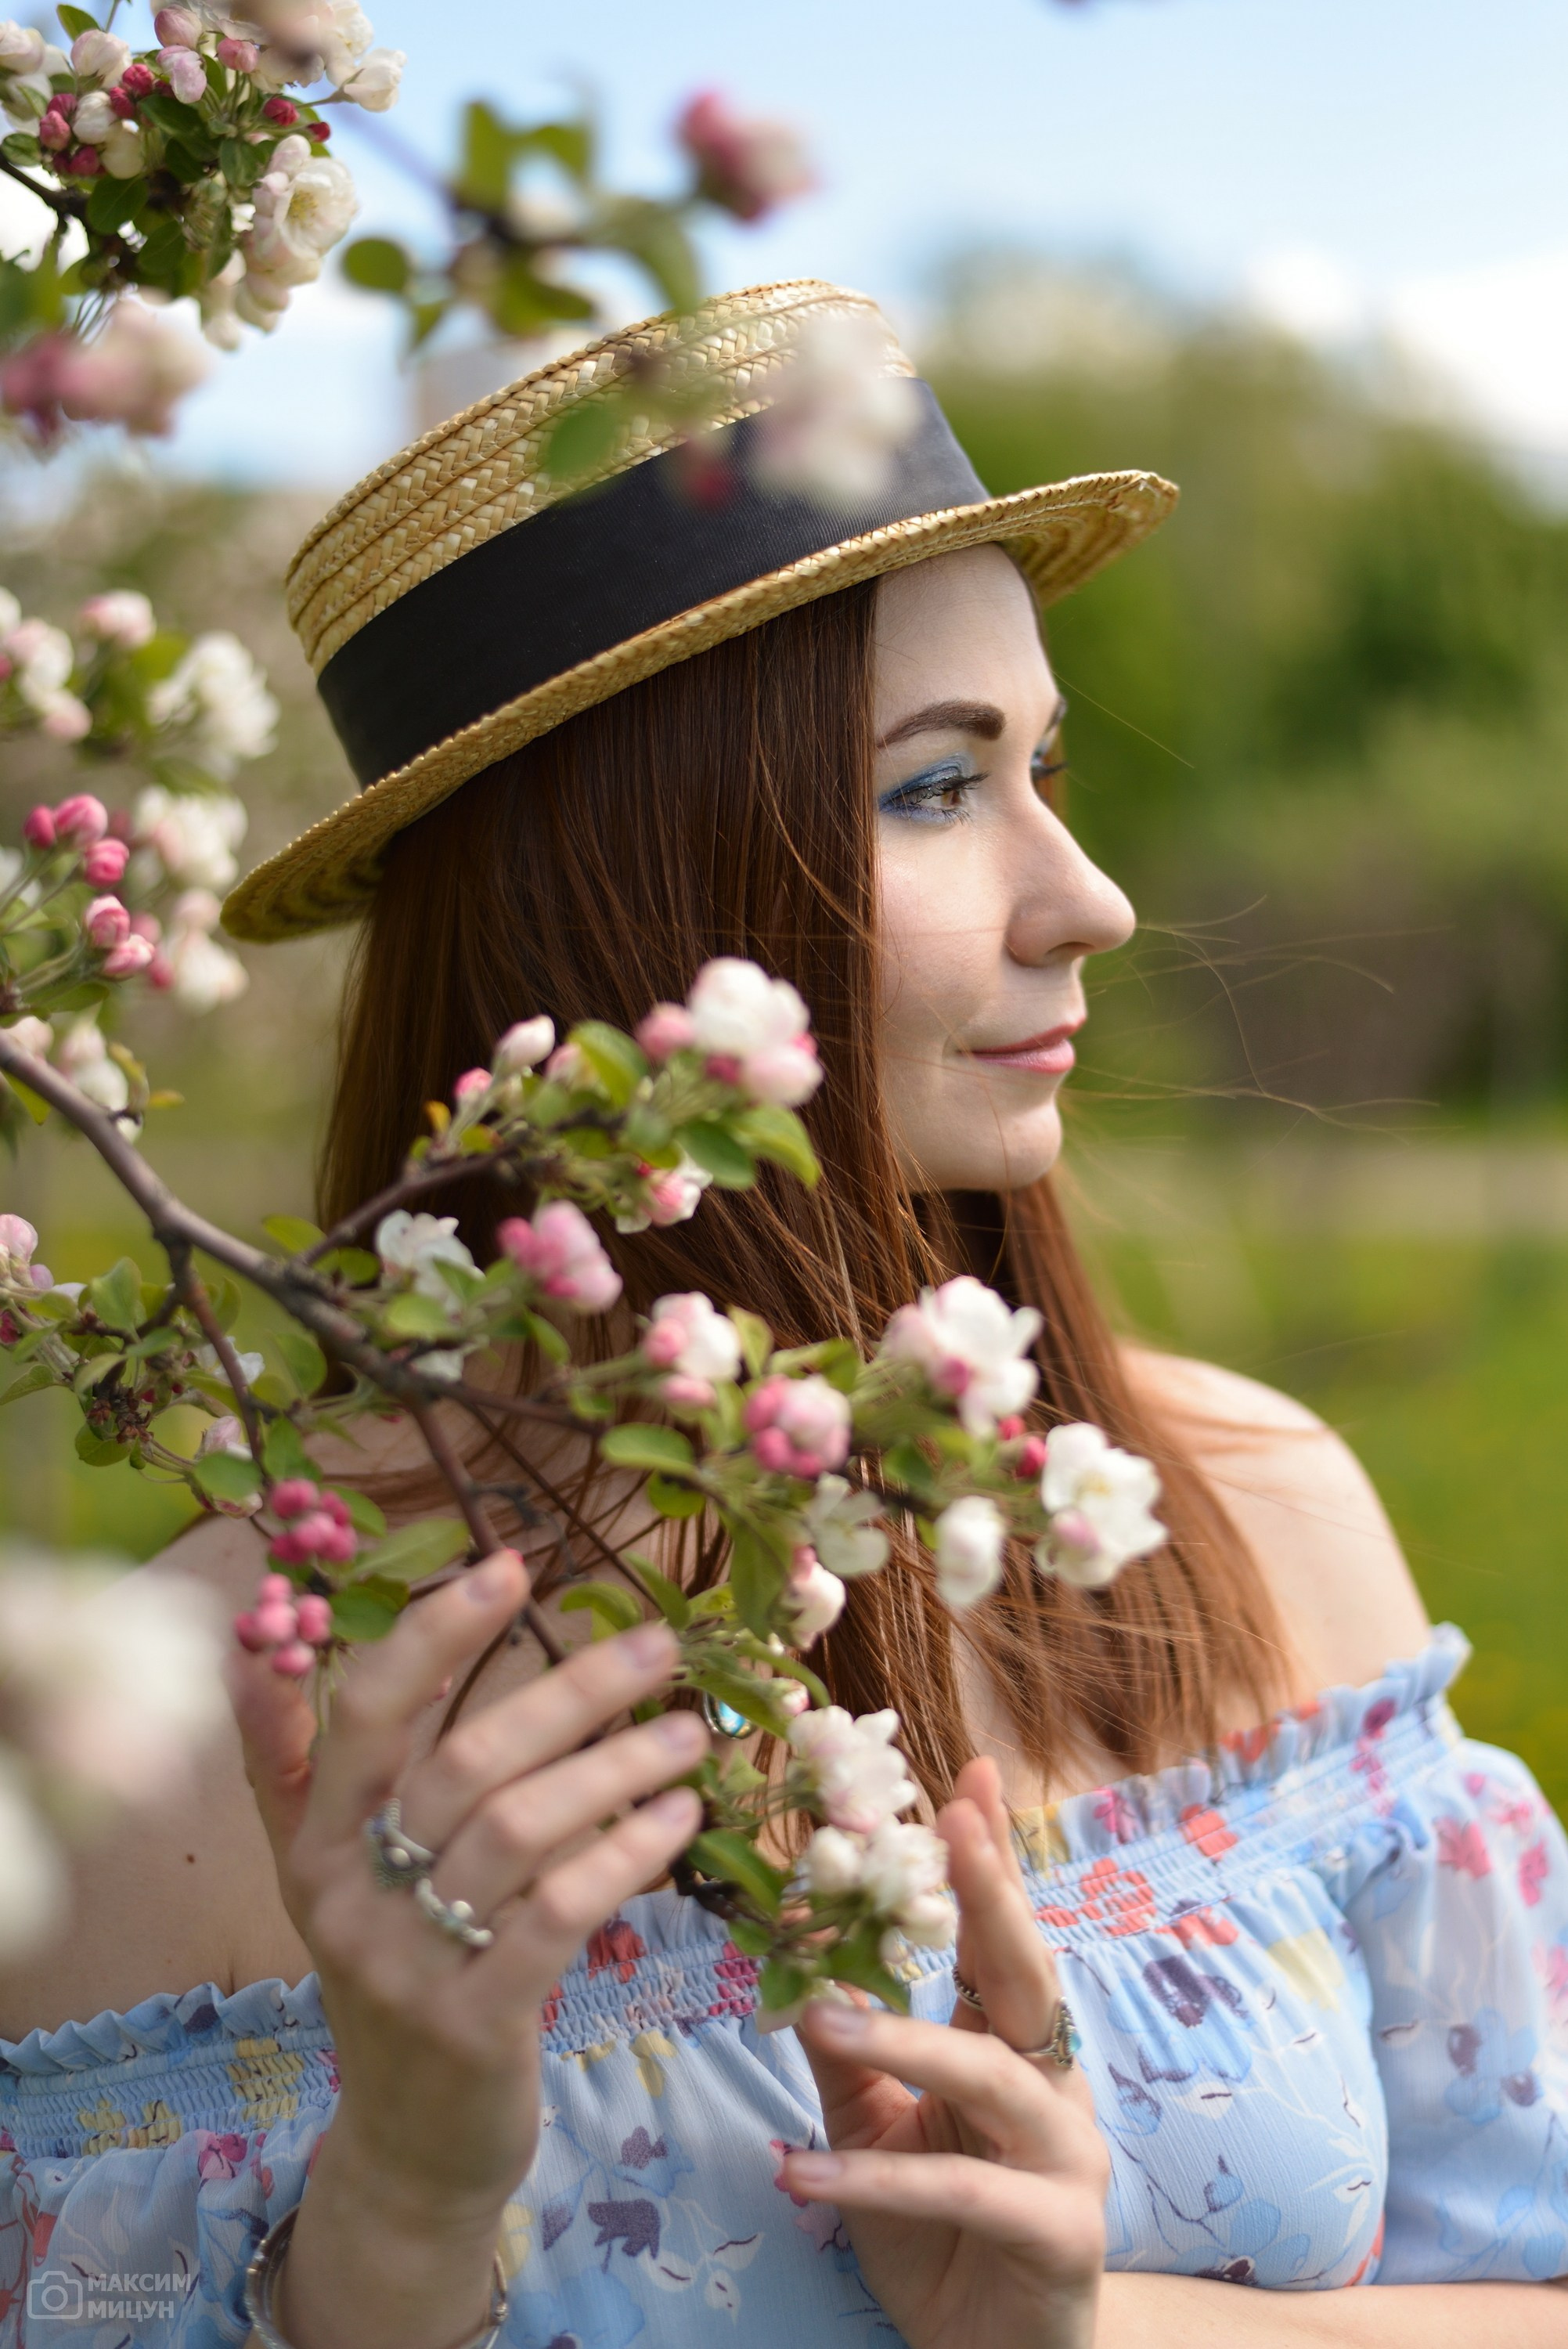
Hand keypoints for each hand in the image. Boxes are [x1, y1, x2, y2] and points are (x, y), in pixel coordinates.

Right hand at [227, 1549, 705, 2347]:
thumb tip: (254, 1645)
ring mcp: (407, 1965)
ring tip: (689, 1733)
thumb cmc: (395, 1975)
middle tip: (657, 1645)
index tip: (510, 1564)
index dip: (435, 1633)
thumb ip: (294, 1764)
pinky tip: (677, 1819)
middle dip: (567, 1691)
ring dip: (615, 1766)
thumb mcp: (332, 1876)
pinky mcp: (473, 2024)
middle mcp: (348, 1896)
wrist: (409, 2150)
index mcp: (313, 1842)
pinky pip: (557, 1914)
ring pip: (518, 1829)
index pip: (366, 1713)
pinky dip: (624, 1854)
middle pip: (462, 1762)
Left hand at [781, 1755, 1107, 2348]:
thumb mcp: (873, 2130)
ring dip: (902, 2038)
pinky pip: (959, 2189)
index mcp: (1015, 2049)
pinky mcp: (1059, 2233)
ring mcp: (1068, 2158)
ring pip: (990, 2075)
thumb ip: (846, 2050)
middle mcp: (1054, 2086)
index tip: (972, 1776)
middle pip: (1025, 1976)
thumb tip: (794, 1961)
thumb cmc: (936, 2236)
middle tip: (951, 1824)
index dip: (994, 1858)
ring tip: (818, 2012)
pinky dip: (875, 2176)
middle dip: (992, 1895)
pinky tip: (799, 2170)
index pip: (1002, 1937)